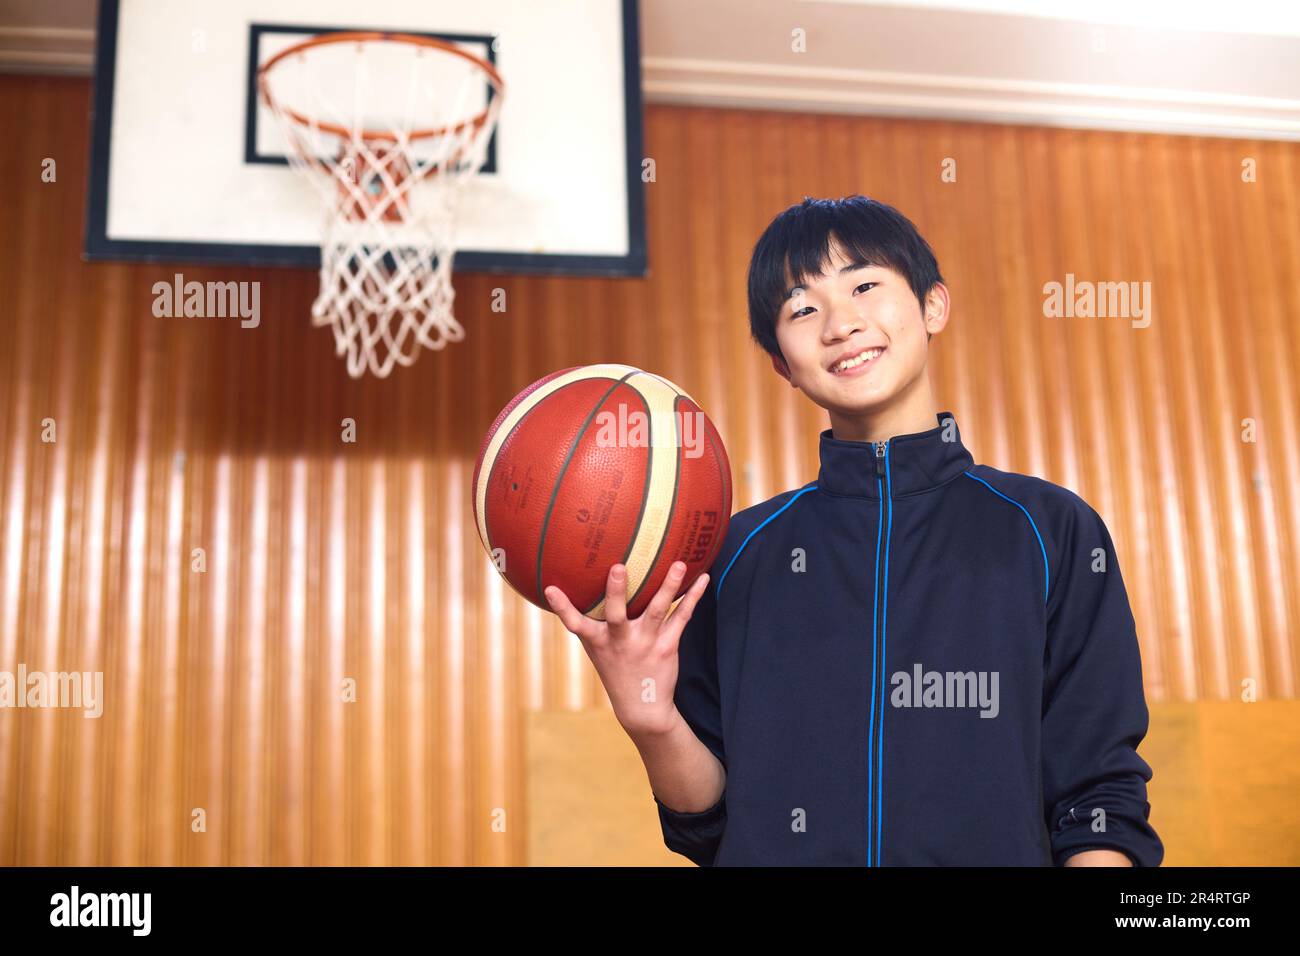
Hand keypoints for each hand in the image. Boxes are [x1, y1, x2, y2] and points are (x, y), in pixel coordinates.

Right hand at [543, 561, 710, 737]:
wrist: (642, 707)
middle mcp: (621, 641)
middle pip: (617, 615)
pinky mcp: (667, 645)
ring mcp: (646, 643)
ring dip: (668, 586)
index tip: (551, 588)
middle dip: (616, 592)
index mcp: (599, 641)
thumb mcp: (596, 649)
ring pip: (657, 611)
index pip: (575, 623)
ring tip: (678, 564)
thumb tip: (564, 588)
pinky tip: (703, 578)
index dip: (562, 607)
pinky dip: (693, 597)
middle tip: (618, 568)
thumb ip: (586, 622)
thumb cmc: (615, 668)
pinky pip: (682, 617)